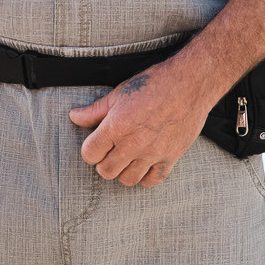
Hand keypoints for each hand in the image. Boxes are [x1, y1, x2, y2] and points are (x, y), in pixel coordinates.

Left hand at [70, 66, 209, 185]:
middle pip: (106, 171)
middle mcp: (133, 143)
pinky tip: (144, 164)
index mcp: (117, 125)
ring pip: (127, 179)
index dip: (90, 150)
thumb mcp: (120, 93)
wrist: (190, 84)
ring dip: (123, 170)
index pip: (90, 154)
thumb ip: (95, 110)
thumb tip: (74, 117)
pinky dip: (145, 176)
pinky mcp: (171, 157)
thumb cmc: (154, 84)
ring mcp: (153, 153)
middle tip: (110, 151)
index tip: (96, 144)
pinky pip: (152, 180)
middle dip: (104, 162)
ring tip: (127, 157)